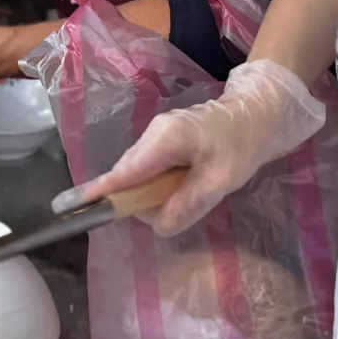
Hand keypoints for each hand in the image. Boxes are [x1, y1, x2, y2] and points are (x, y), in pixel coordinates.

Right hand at [54, 59, 325, 234]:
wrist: (258, 114)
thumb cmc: (241, 145)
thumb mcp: (220, 180)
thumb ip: (188, 203)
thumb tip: (158, 224)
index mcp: (164, 140)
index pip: (125, 171)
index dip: (103, 191)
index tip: (78, 205)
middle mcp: (153, 134)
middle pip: (128, 172)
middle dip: (135, 197)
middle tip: (163, 216)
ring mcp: (157, 134)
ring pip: (139, 170)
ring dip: (150, 191)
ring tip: (180, 201)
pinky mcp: (165, 140)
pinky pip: (150, 166)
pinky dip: (157, 182)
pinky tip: (178, 190)